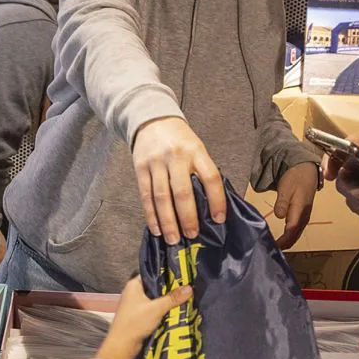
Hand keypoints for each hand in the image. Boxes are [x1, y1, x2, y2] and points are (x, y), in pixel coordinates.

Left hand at [96, 276, 191, 358]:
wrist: (122, 345)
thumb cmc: (136, 322)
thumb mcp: (157, 308)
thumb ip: (173, 298)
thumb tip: (190, 288)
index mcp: (134, 285)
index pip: (151, 273)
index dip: (165, 273)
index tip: (181, 274)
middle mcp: (133, 292)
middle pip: (154, 287)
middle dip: (168, 289)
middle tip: (185, 286)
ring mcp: (134, 305)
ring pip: (154, 299)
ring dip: (165, 300)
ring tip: (183, 297)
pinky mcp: (137, 315)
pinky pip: (152, 308)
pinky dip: (161, 309)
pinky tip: (174, 310)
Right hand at [133, 117, 226, 244]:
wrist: (152, 119)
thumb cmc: (180, 140)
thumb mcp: (197, 149)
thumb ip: (202, 172)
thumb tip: (210, 207)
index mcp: (196, 151)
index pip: (211, 177)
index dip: (216, 200)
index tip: (218, 219)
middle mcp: (176, 157)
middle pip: (183, 192)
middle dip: (188, 217)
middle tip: (192, 235)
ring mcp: (156, 163)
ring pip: (162, 197)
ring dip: (168, 222)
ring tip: (174, 239)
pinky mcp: (140, 168)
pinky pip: (146, 196)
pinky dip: (151, 215)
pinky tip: (157, 229)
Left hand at [272, 162, 318, 249]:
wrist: (307, 171)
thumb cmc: (295, 178)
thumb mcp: (286, 187)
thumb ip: (282, 202)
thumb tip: (279, 216)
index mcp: (300, 211)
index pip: (291, 231)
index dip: (282, 242)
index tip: (272, 247)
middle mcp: (304, 217)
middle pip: (294, 237)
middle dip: (283, 246)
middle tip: (268, 251)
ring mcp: (303, 218)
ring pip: (295, 236)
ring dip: (285, 243)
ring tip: (272, 248)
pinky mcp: (301, 217)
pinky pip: (295, 231)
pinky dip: (288, 238)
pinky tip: (279, 240)